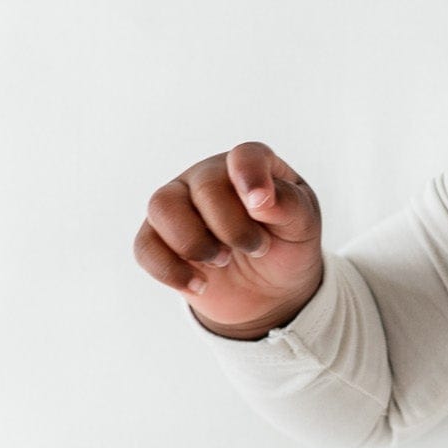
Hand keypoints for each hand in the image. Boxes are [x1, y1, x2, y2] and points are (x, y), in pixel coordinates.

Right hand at [134, 142, 324, 336]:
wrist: (270, 291)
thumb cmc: (287, 247)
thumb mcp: (302, 226)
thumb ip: (288, 205)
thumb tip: (260, 199)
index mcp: (251, 167)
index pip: (245, 156)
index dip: (250, 175)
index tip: (259, 205)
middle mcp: (209, 177)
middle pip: (203, 186)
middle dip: (232, 227)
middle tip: (257, 248)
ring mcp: (179, 205)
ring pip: (162, 207)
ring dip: (194, 242)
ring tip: (222, 262)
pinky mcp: (158, 238)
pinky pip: (146, 247)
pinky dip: (171, 270)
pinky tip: (200, 285)